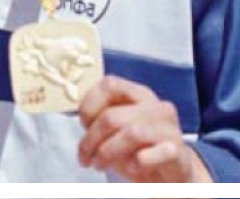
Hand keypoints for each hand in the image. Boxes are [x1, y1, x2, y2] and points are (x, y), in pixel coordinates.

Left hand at [78, 75, 211, 181]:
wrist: (174, 174)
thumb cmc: (140, 148)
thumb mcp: (120, 128)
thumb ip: (103, 117)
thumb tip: (81, 116)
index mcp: (139, 94)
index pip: (109, 84)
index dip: (89, 104)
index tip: (82, 124)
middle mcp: (156, 106)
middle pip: (113, 115)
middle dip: (91, 139)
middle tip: (84, 156)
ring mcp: (169, 128)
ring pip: (130, 133)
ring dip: (106, 153)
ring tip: (99, 164)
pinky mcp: (177, 152)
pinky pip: (149, 155)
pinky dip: (134, 163)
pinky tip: (131, 168)